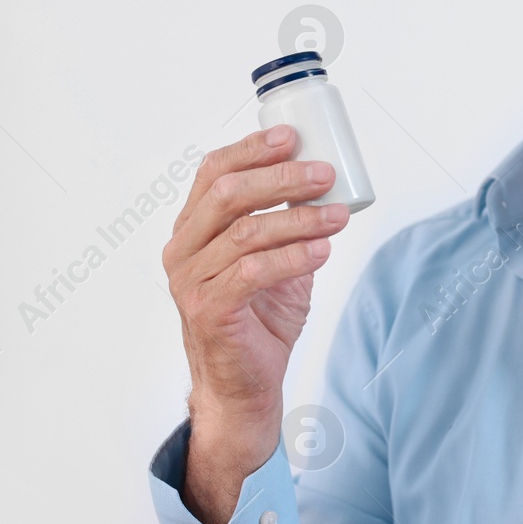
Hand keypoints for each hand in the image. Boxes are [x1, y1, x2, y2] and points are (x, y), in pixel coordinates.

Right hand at [163, 124, 349, 523]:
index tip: (293, 136)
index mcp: (193, 230)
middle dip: (280, 177)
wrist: (245, 387)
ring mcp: (191, 281)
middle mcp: (183, 250)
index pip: (212, 173)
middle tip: (324, 174)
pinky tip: (323, 249)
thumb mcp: (277, 262)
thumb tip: (327, 184)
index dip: (251, 150)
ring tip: (338, 215)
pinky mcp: (208, 311)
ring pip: (245, 232)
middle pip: (227, 194)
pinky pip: (252, 272)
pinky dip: (293, 256)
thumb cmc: (259, 321)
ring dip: (299, 218)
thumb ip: (289, 225)